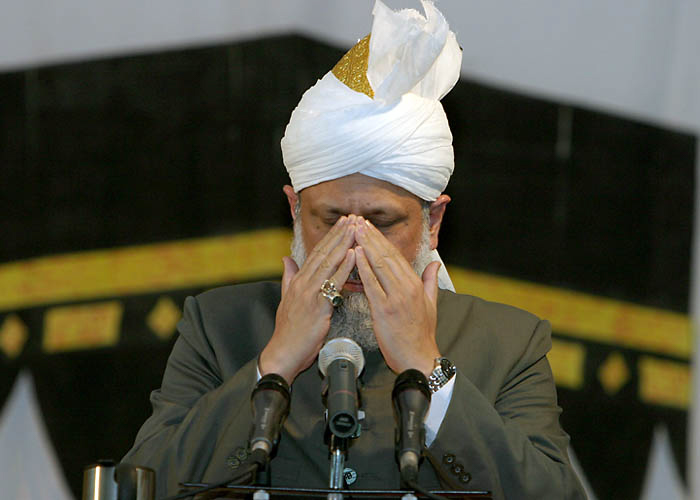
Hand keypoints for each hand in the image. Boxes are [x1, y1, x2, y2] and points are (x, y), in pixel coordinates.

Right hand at [260, 215, 357, 383]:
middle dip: (339, 234)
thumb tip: (287, 259)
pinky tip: (354, 255)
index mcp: (298, 281)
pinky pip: (333, 283)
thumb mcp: (286, 300)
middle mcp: (303, 283)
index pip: (316, 253)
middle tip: (353, 218)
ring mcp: (309, 293)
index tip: (342, 223)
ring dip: (344, 244)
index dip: (330, 236)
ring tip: (356, 229)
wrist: (283, 353)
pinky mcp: (317, 306)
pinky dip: (344, 268)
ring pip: (328, 263)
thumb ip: (289, 278)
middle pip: (323, 253)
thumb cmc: (289, 331)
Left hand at [354, 218, 440, 377]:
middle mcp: (407, 287)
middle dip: (371, 237)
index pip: (397, 256)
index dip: (382, 239)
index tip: (370, 227)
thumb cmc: (421, 334)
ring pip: (380, 265)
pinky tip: (355, 254)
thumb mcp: (431, 304)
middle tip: (358, 221)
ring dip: (366, 246)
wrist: (418, 358)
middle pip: (387, 255)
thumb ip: (430, 281)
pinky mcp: (384, 310)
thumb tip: (435, 264)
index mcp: (415, 284)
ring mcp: (396, 297)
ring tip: (354, 231)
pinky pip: (372, 284)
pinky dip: (363, 267)